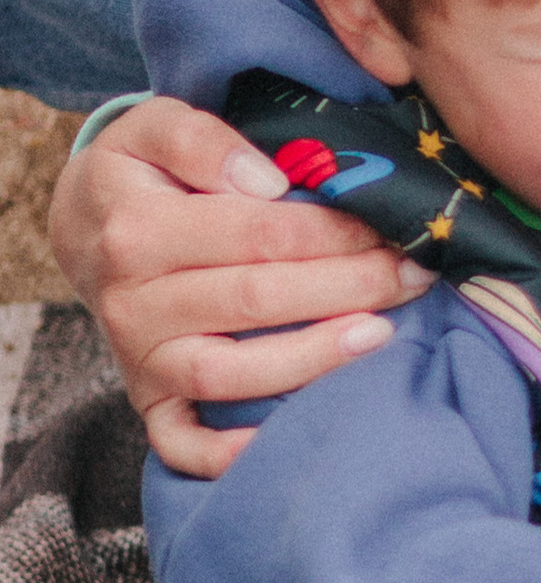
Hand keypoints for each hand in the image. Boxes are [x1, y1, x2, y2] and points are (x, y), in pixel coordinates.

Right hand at [48, 98, 430, 477]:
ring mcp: (140, 359)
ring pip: (232, 374)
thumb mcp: (154, 128)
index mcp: (138, 228)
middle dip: (349, 286)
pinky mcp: (148, 402)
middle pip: (258, 300)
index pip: (258, 233)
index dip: (334, 231)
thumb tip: (265, 180)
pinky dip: (233, 454)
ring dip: (315, 358)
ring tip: (382, 333)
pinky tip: (293, 436)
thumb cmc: (141, 175)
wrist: (84, 230)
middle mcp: (133, 302)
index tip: (390, 225)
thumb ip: (202, 138)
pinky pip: (185, 445)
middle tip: (413, 273)